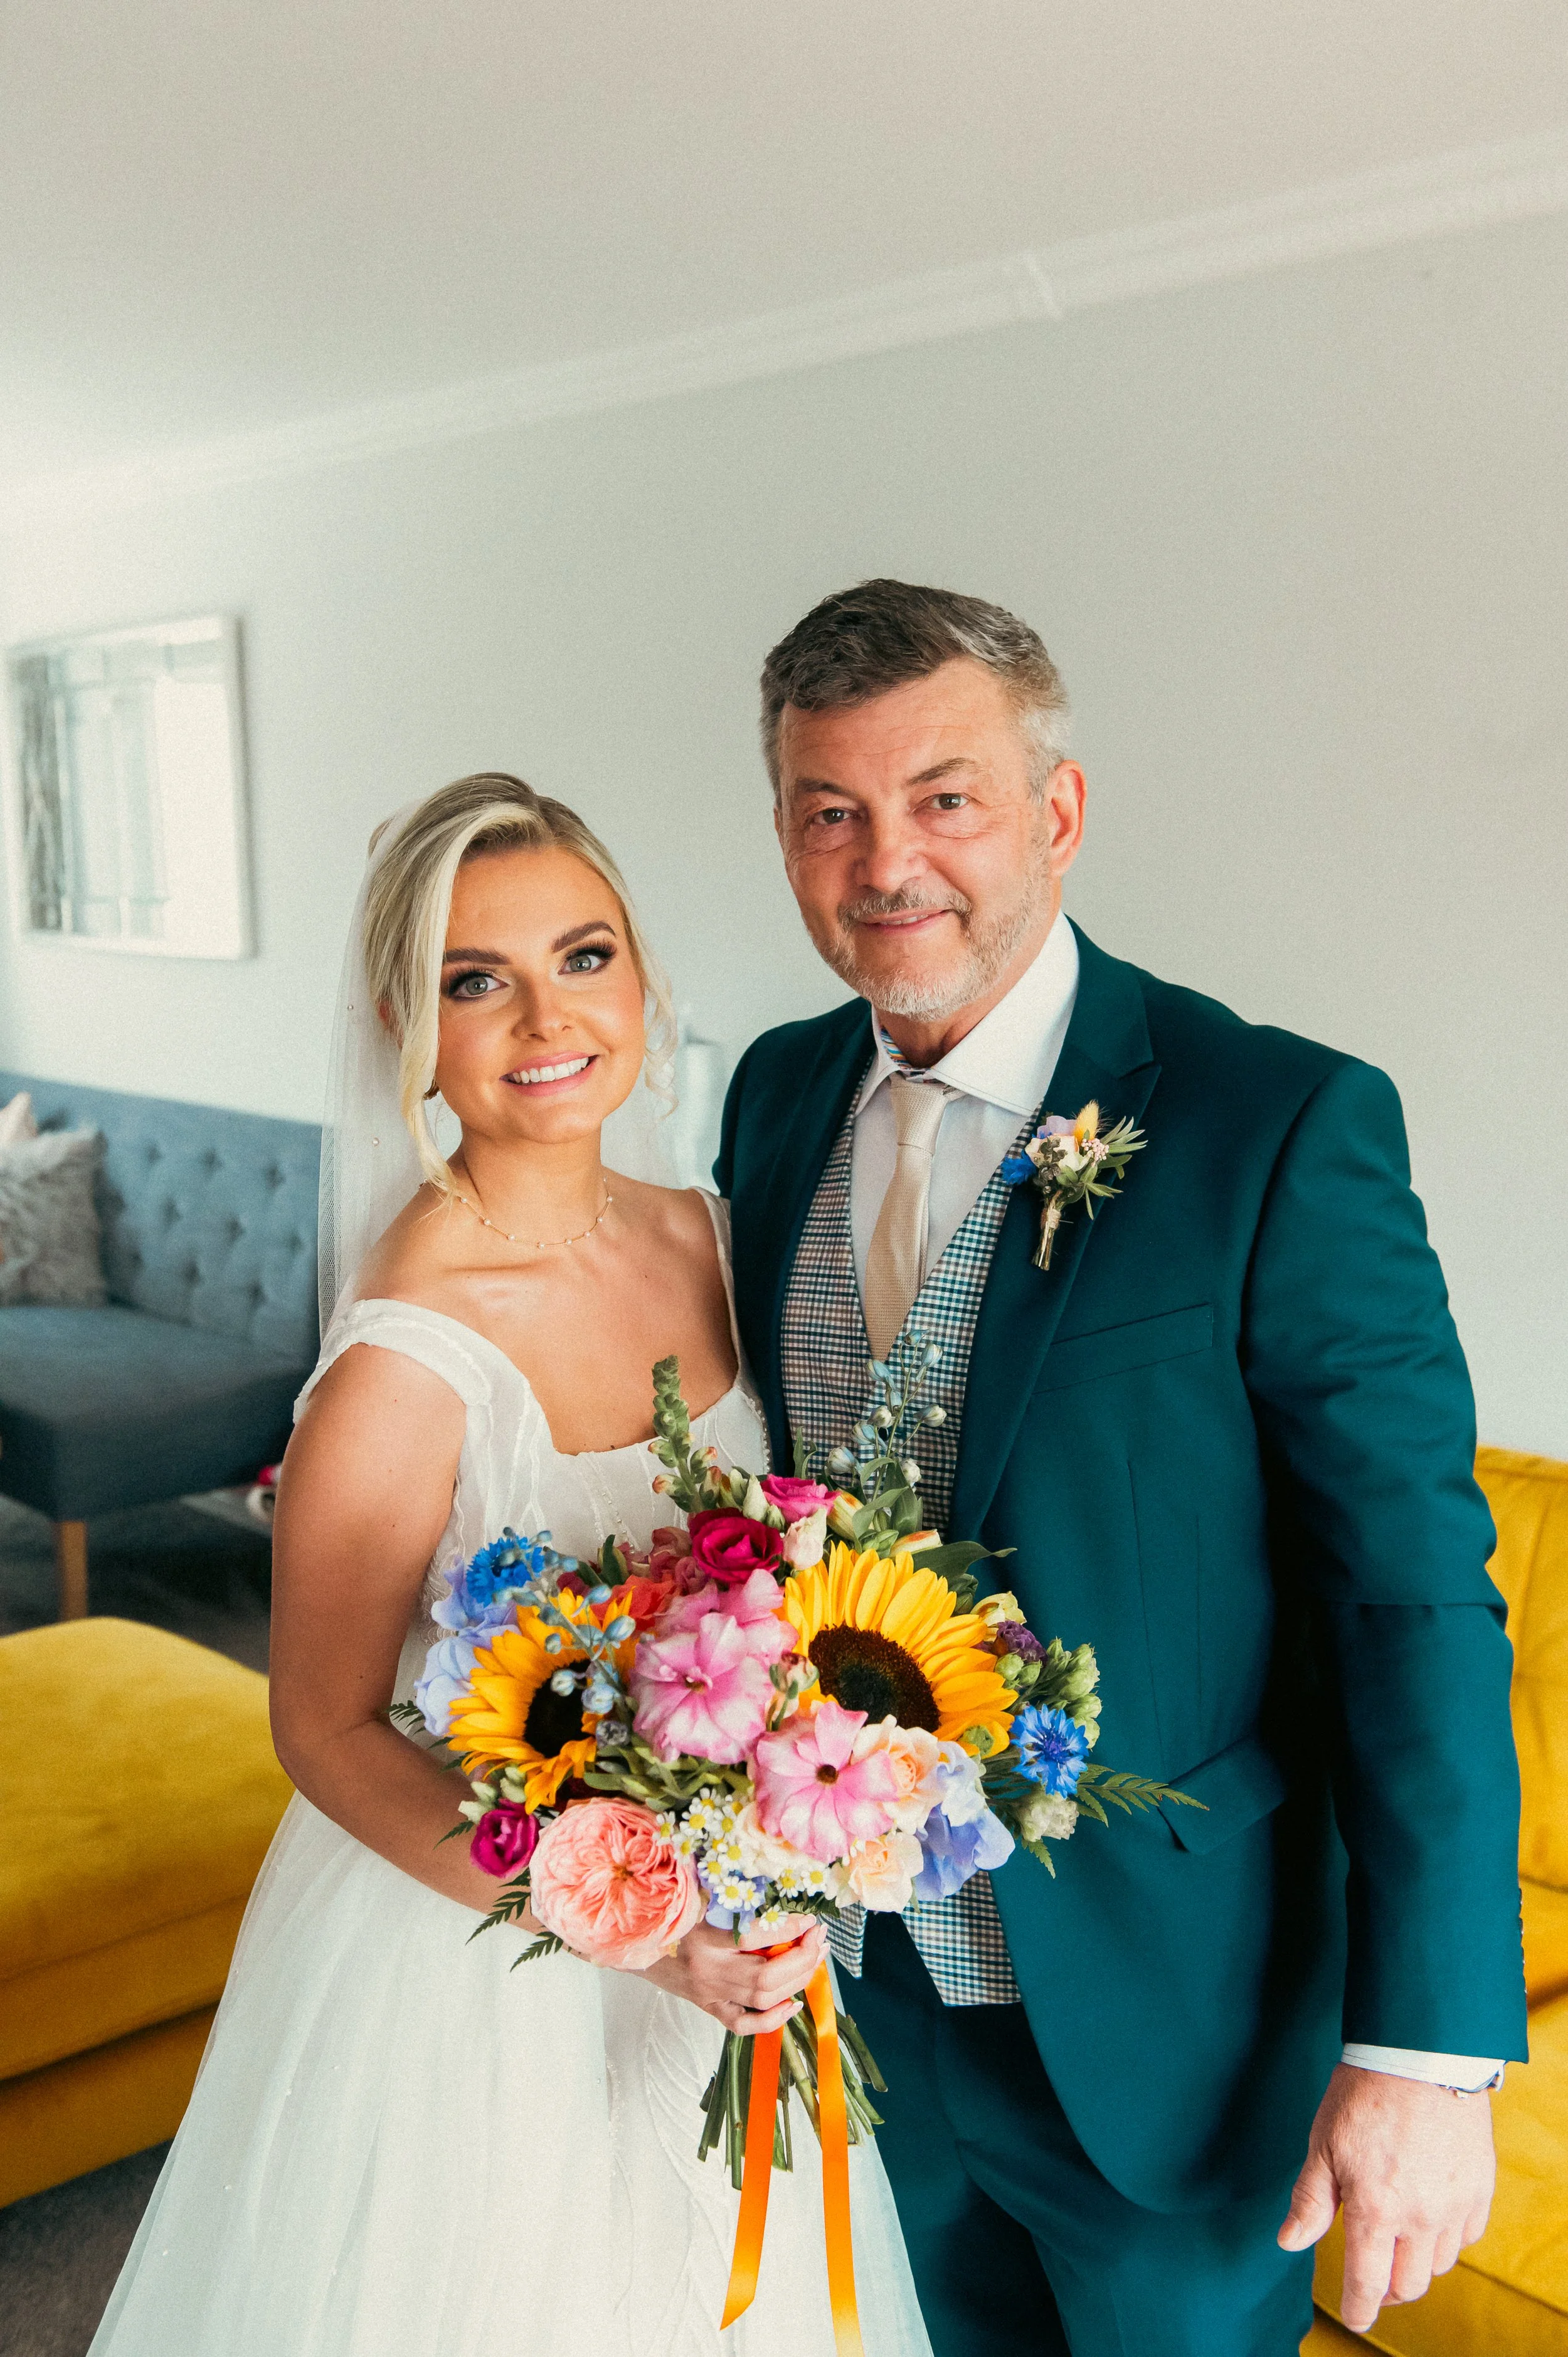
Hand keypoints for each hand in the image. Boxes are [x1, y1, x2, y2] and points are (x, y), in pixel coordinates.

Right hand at [638, 1913, 827, 2034]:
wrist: (637, 1942)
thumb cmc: (673, 1914)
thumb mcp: (699, 1898)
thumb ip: (732, 1896)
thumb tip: (780, 1893)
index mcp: (703, 1935)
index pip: (754, 1936)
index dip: (788, 1928)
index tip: (809, 1919)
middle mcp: (707, 1969)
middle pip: (765, 1975)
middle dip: (801, 1959)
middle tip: (819, 1940)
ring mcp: (709, 1994)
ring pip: (762, 1998)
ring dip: (797, 1980)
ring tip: (814, 1959)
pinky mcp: (709, 2008)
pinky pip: (744, 2024)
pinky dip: (773, 2019)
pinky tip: (793, 2003)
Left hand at [1278, 2063, 1495, 2331]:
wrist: (1419, 2053)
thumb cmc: (1363, 2094)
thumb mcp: (1323, 2144)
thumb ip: (1310, 2200)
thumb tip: (1289, 2242)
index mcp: (1376, 2209)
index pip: (1368, 2283)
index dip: (1358, 2308)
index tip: (1354, 2315)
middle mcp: (1419, 2217)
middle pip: (1409, 2285)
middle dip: (1387, 2290)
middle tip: (1372, 2277)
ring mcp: (1454, 2204)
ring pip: (1439, 2265)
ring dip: (1416, 2263)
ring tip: (1397, 2241)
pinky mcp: (1480, 2187)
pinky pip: (1466, 2236)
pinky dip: (1447, 2239)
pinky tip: (1429, 2219)